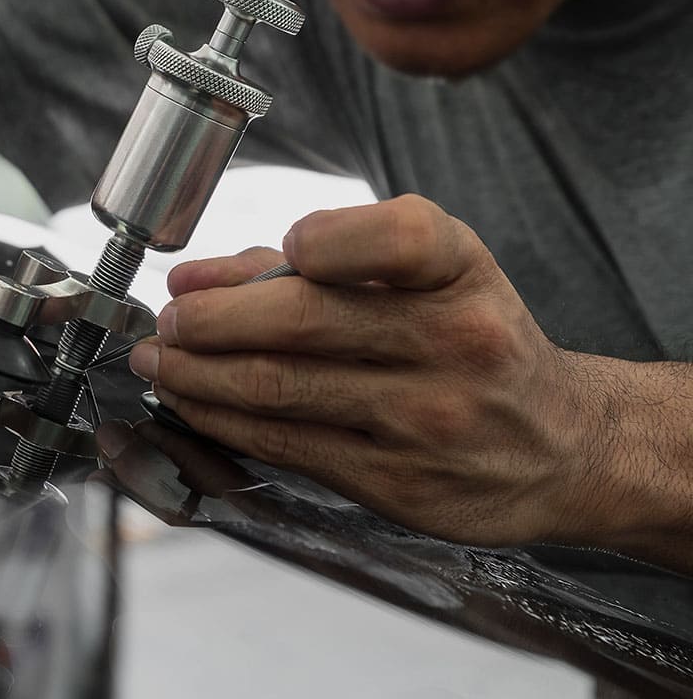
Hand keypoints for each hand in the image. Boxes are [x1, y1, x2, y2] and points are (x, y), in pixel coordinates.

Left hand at [128, 194, 612, 547]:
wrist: (560, 446)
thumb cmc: (474, 341)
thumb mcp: (429, 276)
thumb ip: (316, 262)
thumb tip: (196, 277)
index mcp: (461, 272)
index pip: (397, 237)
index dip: (325, 237)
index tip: (280, 245)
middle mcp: (454, 343)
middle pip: (304, 320)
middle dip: (211, 319)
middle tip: (167, 319)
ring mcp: (426, 419)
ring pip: (279, 388)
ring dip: (198, 373)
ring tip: (161, 359)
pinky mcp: (397, 484)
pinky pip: (286, 445)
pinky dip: (223, 420)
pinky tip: (193, 402)